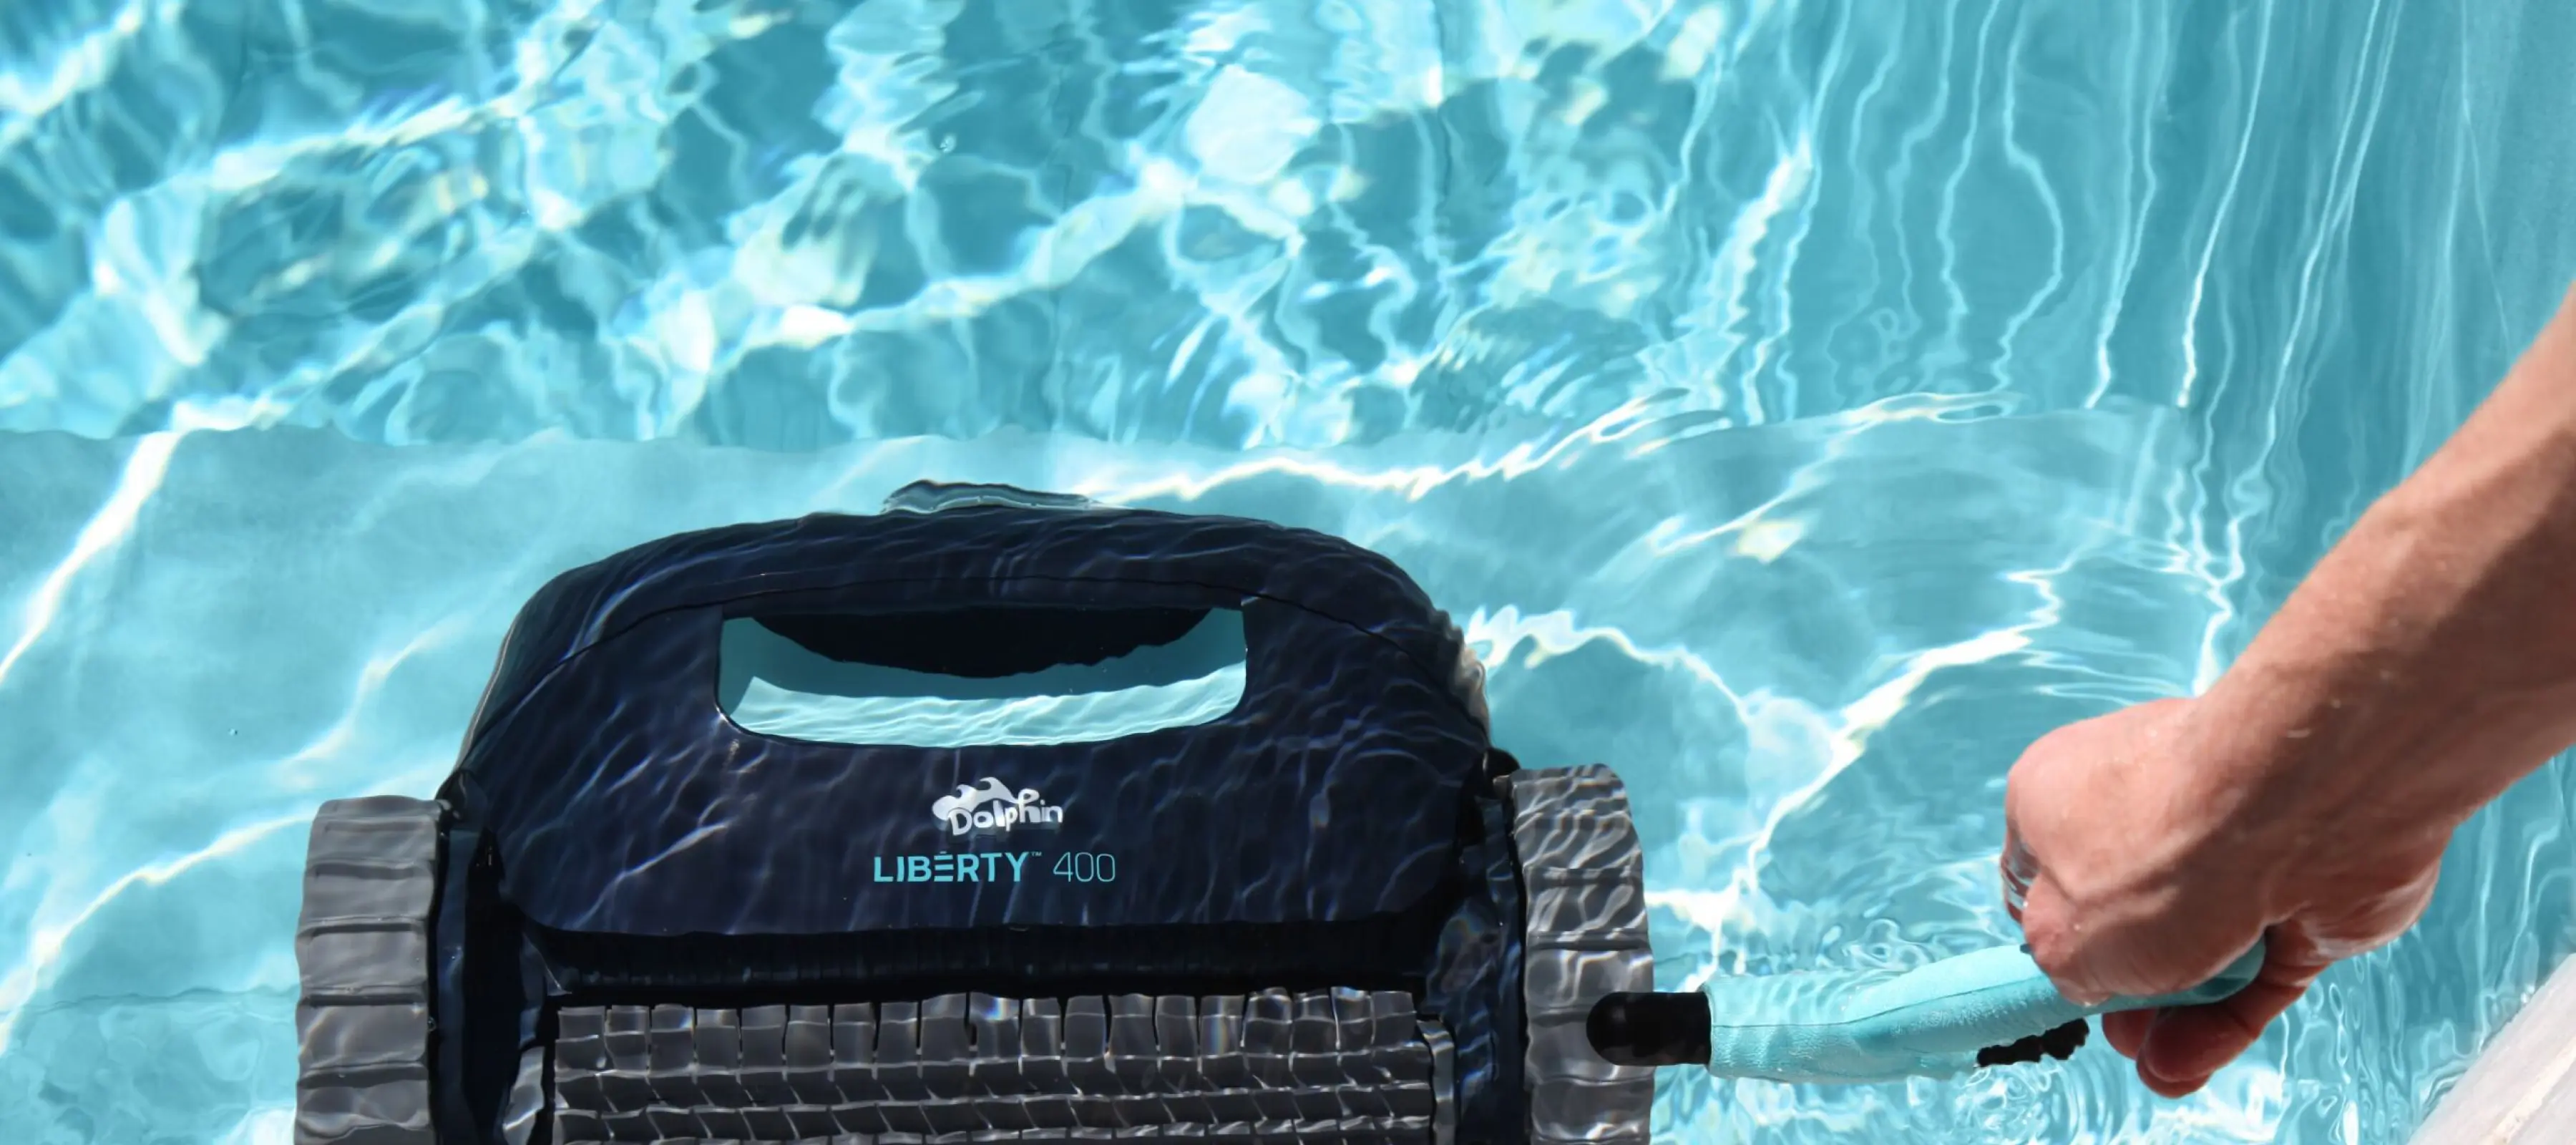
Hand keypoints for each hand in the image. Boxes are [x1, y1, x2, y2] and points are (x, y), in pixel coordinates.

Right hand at [2000, 697, 2451, 1096]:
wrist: (2302, 810)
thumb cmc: (2157, 851)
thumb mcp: (2062, 936)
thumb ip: (2061, 968)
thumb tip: (2089, 980)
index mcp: (2062, 797)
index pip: (2043, 873)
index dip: (2050, 930)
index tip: (2059, 980)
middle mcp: (2144, 813)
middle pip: (2124, 921)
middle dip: (2120, 991)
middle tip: (2119, 1033)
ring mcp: (2225, 855)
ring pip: (2195, 953)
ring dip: (2172, 1017)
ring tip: (2159, 1066)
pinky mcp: (2294, 896)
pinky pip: (2255, 971)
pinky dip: (2226, 1019)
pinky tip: (2192, 1064)